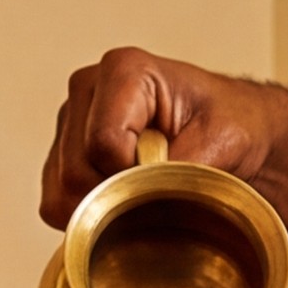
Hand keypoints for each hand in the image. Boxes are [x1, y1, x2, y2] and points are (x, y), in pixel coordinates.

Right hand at [39, 46, 287, 228]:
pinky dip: (89, 217)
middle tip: (158, 192)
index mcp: (124, 71)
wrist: (233, 134)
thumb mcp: (224, 140)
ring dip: (103, 209)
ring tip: (143, 194)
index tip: (167, 178)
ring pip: (60, 192)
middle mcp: (87, 91)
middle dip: (117, 197)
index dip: (134, 178)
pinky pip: (54, 204)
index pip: (103, 144)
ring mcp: (70, 123)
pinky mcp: (63, 154)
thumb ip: (181, 166)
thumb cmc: (231, 125)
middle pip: (74, 173)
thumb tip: (144, 196)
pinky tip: (123, 201)